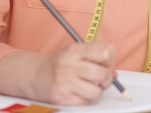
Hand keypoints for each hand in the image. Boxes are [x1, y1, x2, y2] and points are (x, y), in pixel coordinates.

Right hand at [0, 41, 115, 104]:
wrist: (34, 75)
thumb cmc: (61, 63)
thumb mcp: (77, 52)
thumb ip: (97, 58)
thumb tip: (115, 74)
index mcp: (75, 50)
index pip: (105, 52)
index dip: (110, 59)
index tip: (106, 62)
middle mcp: (69, 65)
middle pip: (103, 73)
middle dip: (107, 78)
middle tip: (102, 78)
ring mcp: (64, 82)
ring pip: (96, 91)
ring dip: (98, 90)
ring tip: (92, 86)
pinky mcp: (61, 98)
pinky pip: (86, 102)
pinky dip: (87, 98)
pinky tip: (81, 92)